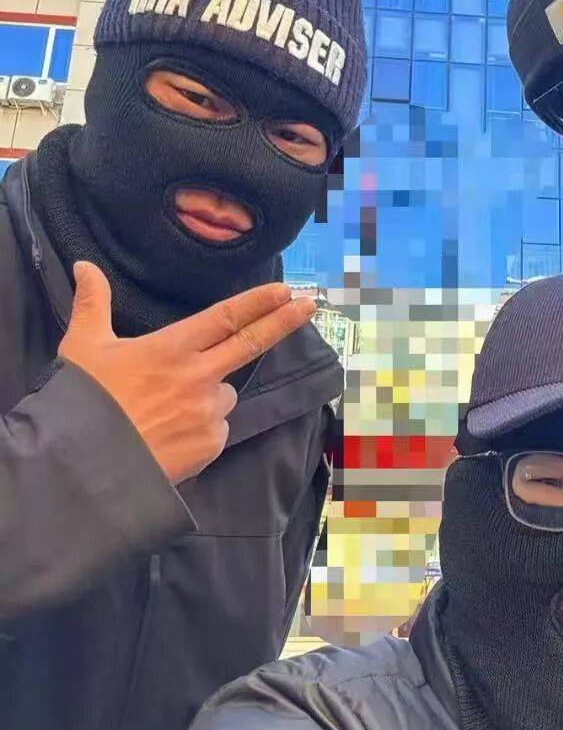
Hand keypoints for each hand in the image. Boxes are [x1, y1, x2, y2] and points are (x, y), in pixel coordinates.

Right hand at [58, 262, 316, 484]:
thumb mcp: (83, 347)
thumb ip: (93, 304)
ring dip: (209, 396)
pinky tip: (170, 434)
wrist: (89, 463)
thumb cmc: (85, 401)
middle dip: (284, 321)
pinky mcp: (211, 444)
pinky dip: (201, 428)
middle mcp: (200, 376)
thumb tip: (85, 266)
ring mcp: (209, 412)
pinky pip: (215, 428)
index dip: (258, 302)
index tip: (287, 290)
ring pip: (223, 395)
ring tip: (166, 410)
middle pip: (251, 344)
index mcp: (173, 347)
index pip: (226, 317)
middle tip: (311, 305)